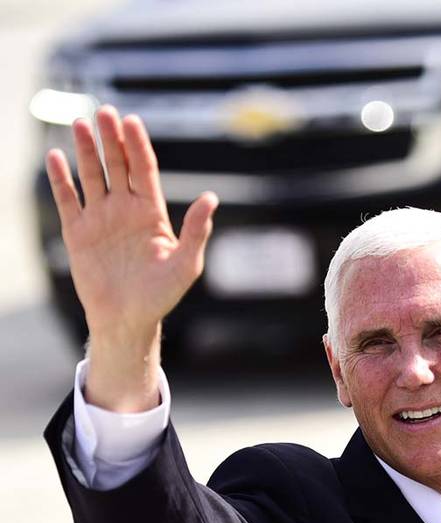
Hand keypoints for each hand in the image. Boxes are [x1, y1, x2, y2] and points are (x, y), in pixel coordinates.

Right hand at [45, 105, 218, 409]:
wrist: (128, 319)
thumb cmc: (162, 295)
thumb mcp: (186, 263)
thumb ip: (196, 230)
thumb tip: (211, 197)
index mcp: (152, 213)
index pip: (144, 170)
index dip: (138, 145)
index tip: (132, 121)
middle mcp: (125, 210)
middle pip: (118, 166)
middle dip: (111, 139)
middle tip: (105, 112)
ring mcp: (101, 219)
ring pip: (92, 176)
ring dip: (86, 151)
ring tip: (80, 123)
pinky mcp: (78, 233)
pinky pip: (68, 200)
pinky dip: (61, 179)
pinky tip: (55, 157)